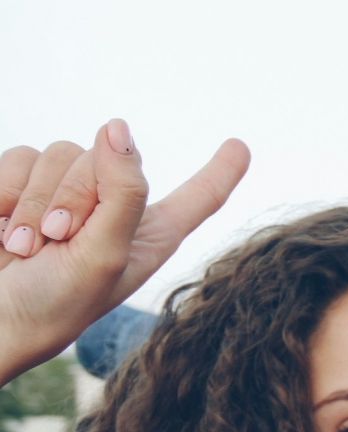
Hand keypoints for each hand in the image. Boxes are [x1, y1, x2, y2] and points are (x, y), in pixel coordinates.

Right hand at [0, 119, 248, 385]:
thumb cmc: (53, 302)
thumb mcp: (102, 255)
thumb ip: (122, 192)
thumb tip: (118, 129)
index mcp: (150, 235)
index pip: (197, 197)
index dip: (220, 171)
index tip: (240, 146)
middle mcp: (113, 211)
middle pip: (106, 158)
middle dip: (72, 197)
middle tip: (55, 242)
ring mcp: (66, 196)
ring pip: (58, 153)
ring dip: (35, 200)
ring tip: (26, 246)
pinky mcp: (22, 187)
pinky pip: (18, 158)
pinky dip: (5, 192)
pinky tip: (1, 226)